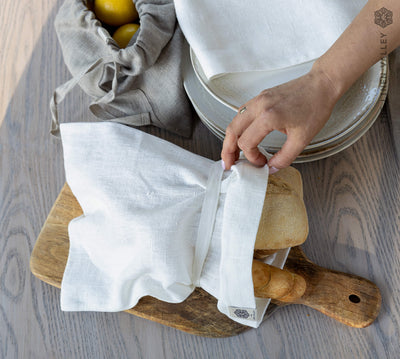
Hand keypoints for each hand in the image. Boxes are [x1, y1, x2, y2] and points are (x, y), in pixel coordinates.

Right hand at [221, 67, 339, 171]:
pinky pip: (241, 114)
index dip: (251, 158)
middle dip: (228, 150)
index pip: (246, 143)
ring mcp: (257, 100)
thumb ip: (285, 157)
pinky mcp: (260, 97)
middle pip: (232, 131)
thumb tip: (272, 168)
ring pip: (234, 122)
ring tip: (232, 153)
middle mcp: (258, 106)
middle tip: (228, 164)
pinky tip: (243, 135)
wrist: (321, 85)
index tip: (261, 163)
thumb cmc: (315, 107)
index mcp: (268, 117)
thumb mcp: (302, 139)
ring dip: (231, 139)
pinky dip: (238, 127)